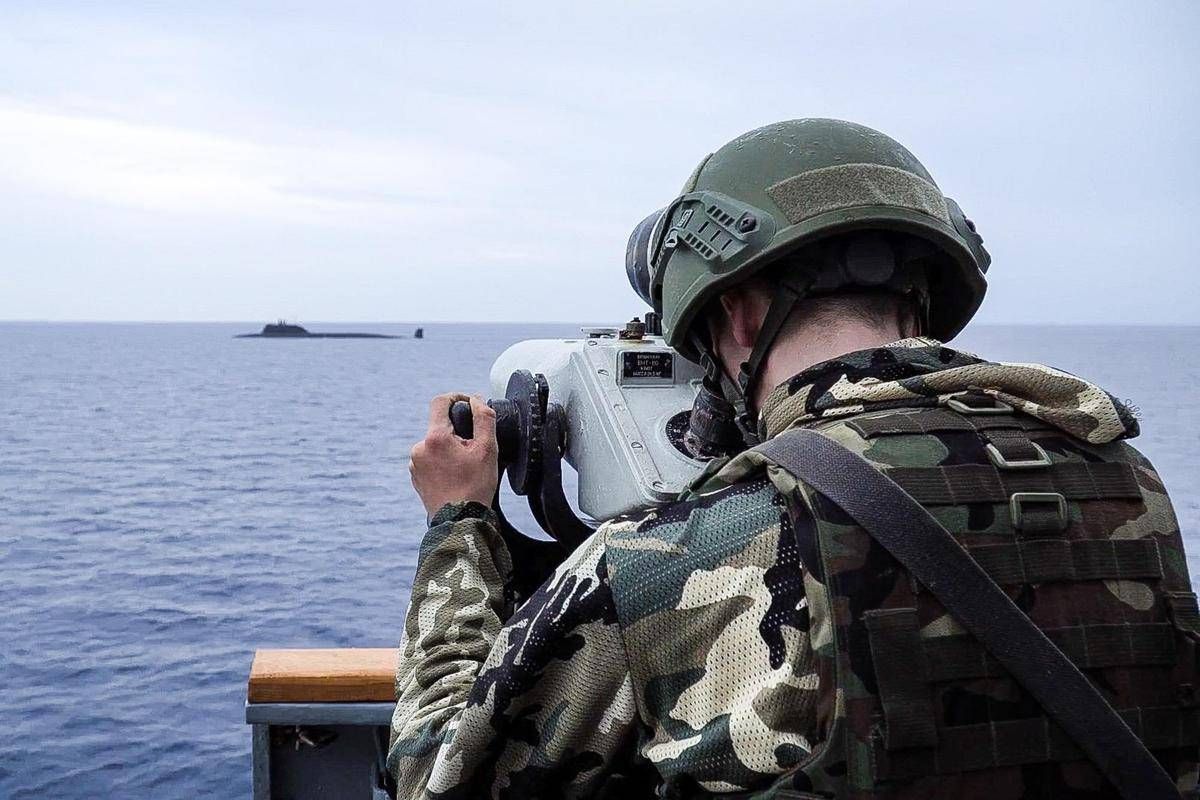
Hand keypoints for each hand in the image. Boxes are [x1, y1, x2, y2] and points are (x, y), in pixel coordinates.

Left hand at [409, 393, 498, 517]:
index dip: (458, 397)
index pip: (440, 401)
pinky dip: (443, 462)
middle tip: (475, 450)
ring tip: (466, 468)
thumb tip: (477, 401)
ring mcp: (415, 464)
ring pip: (436, 444)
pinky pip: (430, 460)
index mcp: (434, 438)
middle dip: (458, 432)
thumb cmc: (475, 487)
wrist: (459, 522)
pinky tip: (456, 477)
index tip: (470, 404)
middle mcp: (419, 449)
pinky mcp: (416, 477)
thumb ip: (484, 418)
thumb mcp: (488, 449)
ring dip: (450, 449)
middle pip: (440, 426)